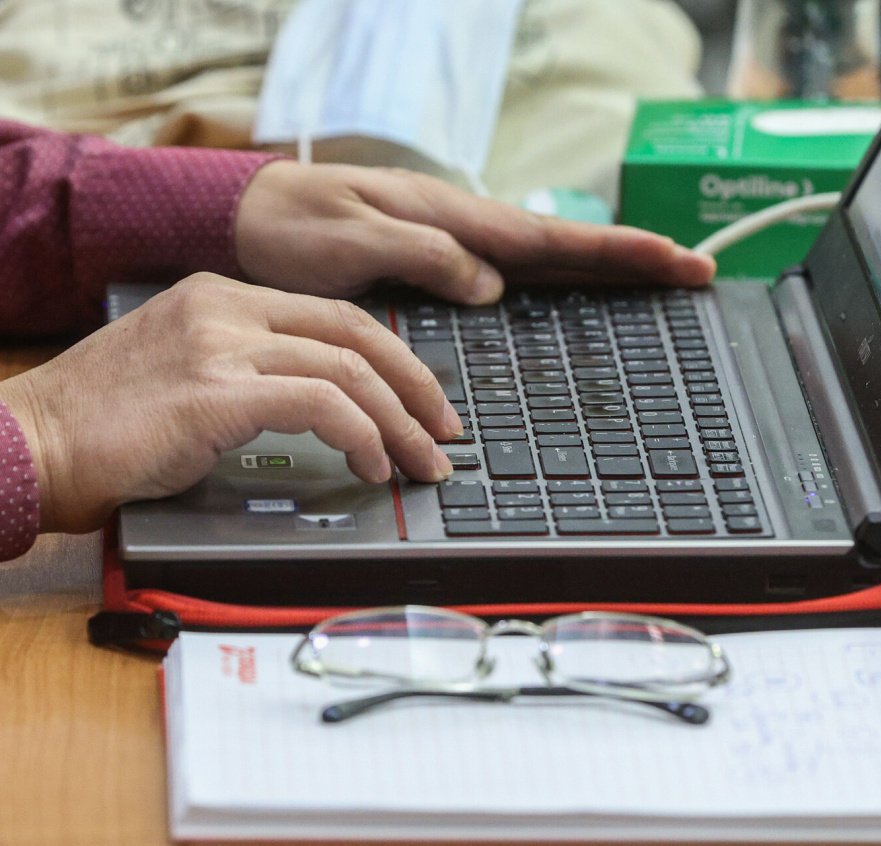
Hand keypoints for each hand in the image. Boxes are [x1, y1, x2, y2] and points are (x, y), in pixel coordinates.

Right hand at [0, 275, 460, 533]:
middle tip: (445, 433)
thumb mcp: (186, 373)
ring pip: (349, 369)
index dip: (394, 360)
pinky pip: (322, 405)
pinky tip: (372, 467)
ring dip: (400, 422)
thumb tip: (328, 405)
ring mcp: (219, 344)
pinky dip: (362, 436)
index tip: (423, 402)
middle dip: (417, 387)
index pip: (337, 316)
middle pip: (357, 333)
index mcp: (221, 297)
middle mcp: (225, 308)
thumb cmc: (102, 426)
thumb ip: (250, 370)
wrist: (26, 444)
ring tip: (421, 464)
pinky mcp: (215, 392)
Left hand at [234, 161, 715, 302]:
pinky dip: (563, 280)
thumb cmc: (289, 227)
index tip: (677, 258)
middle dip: (636, 258)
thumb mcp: (348, 239)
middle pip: (569, 247)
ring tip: (662, 280)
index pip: (554, 238)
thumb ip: (423, 256)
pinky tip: (581, 293)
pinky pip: (519, 275)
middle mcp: (466, 229)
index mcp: (454, 218)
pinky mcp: (442, 265)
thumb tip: (493, 285)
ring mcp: (458, 246)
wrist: (245, 218)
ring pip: (550, 261)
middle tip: (699, 270)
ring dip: (609, 270)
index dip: (619, 250)